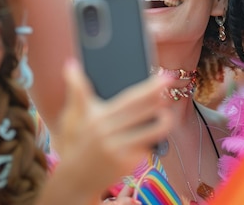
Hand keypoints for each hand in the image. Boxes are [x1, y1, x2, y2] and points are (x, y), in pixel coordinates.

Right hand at [37, 59, 172, 203]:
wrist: (74, 179)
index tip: (164, 77)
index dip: (149, 87)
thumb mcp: (72, 116)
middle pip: (142, 111)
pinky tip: (156, 132)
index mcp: (97, 117)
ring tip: (168, 114)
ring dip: (163, 121)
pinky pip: (146, 147)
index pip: (129, 98)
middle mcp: (107, 132)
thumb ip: (76, 90)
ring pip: (151, 131)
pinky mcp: (126, 164)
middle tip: (173, 85)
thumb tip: (71, 64)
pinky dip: (152, 140)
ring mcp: (118, 148)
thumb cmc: (76, 142)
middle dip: (159, 97)